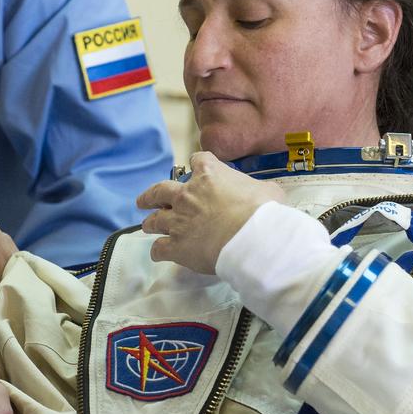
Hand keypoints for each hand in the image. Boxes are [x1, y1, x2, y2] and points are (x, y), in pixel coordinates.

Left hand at [136, 152, 285, 273]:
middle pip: (160, 190)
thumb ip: (259, 189)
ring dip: (150, 222)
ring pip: (154, 220)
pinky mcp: (176, 245)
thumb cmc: (263, 212)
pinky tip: (159, 253)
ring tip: (147, 225)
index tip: (195, 167)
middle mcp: (187, 195)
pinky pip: (159, 249)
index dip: (196, 163)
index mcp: (210, 175)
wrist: (251, 238)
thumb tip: (267, 194)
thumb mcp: (269, 191)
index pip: (198, 160)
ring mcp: (178, 220)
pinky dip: (158, 251)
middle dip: (150, 195)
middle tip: (144, 200)